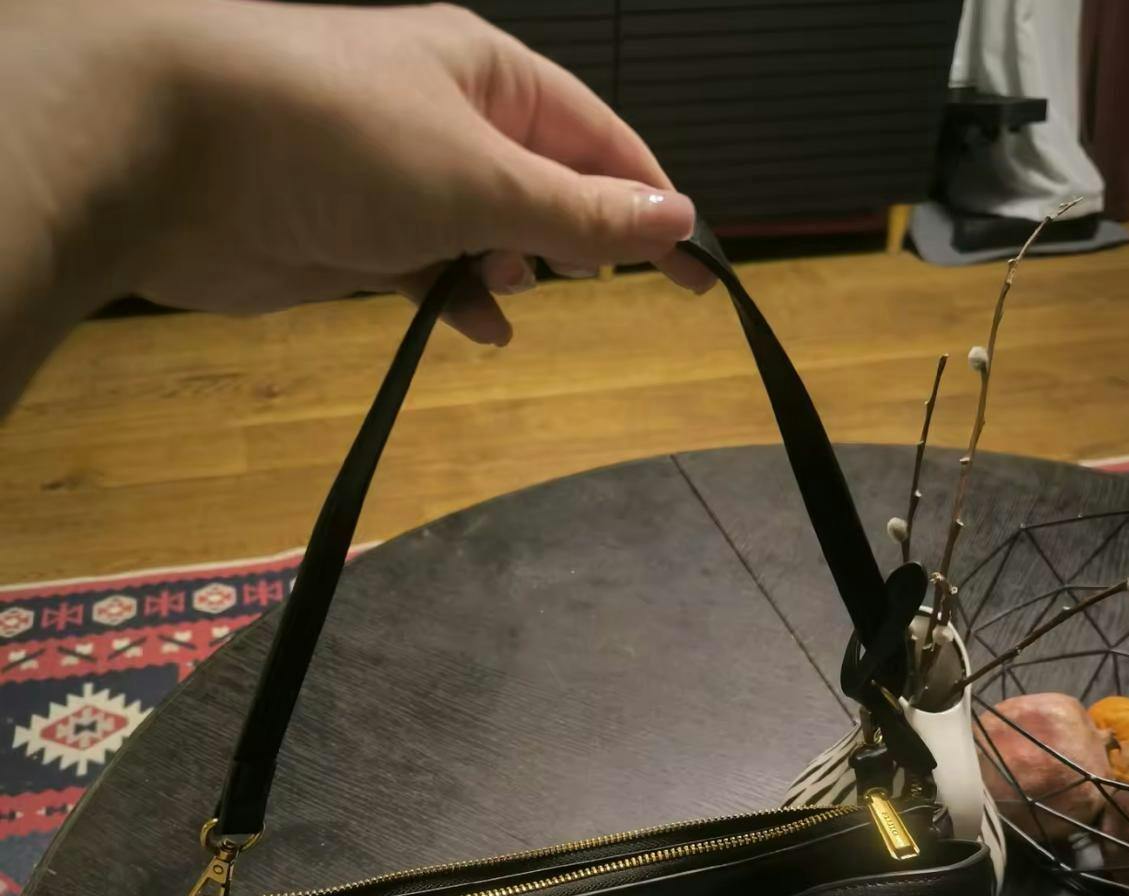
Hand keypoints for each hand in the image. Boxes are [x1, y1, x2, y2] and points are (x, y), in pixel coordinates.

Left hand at [143, 0, 711, 341]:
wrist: (171, 154)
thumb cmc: (340, 140)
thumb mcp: (481, 179)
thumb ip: (578, 212)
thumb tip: (676, 217)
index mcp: (490, 76)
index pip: (599, 140)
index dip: (652, 203)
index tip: (699, 270)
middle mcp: (449, 118)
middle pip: (545, 184)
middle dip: (577, 236)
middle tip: (604, 286)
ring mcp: (398, 178)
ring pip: (486, 231)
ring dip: (510, 269)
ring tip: (511, 294)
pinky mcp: (353, 234)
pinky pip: (430, 267)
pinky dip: (456, 297)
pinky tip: (476, 327)